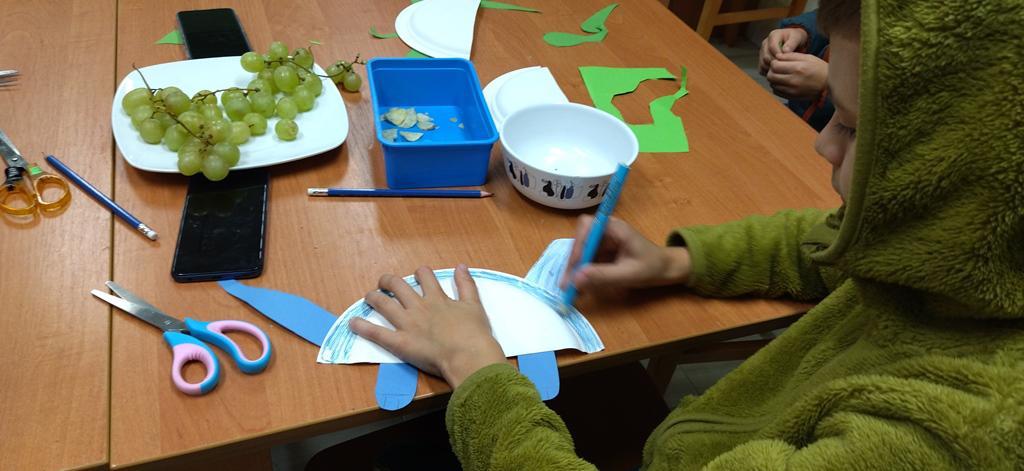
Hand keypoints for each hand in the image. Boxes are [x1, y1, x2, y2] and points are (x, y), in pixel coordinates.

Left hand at [349, 265, 506, 387]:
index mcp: (437, 299)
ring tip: (368, 296)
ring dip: (373, 297)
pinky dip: (362, 327)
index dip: (420, 273)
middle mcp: (419, 307)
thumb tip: (461, 266)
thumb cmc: (474, 334)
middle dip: (389, 281)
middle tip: (385, 283)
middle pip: (398, 286)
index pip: (425, 277)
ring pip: (384, 304)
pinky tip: (353, 323)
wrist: (468, 355)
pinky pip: (376, 332)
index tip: (419, 274)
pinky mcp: (400, 342)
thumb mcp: (475, 305)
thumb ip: (467, 285)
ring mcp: (407, 324)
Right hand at [560, 215, 690, 291]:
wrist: (665, 269)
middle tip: (566, 284)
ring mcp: (602, 241)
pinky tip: (579, 288)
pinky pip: (585, 260)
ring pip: (580, 251)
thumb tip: (576, 279)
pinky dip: (581, 274)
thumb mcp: (629, 274)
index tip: (575, 266)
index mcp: (615, 228)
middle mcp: (605, 231)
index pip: (587, 226)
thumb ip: (604, 275)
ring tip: (570, 290)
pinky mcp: (600, 252)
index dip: (578, 244)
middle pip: (580, 239)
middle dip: (572, 261)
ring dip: (574, 270)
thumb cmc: (652, 267)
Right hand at [759, 27, 808, 74]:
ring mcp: (762, 52)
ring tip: (782, 71)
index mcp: (773, 36)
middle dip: (776, 64)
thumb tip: (785, 51)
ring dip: (771, 69)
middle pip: (766, 57)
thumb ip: (792, 43)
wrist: (793, 41)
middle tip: (785, 68)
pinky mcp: (761, 60)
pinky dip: (768, 72)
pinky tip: (777, 73)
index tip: (787, 61)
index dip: (779, 56)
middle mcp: (765, 44)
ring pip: (762, 64)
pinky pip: (761, 69)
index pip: (772, 47)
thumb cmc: (795, 38)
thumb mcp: (797, 37)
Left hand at [766, 52, 828, 100]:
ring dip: (774, 79)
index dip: (774, 62)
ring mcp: (792, 90)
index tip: (778, 61)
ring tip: (781, 75)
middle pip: (771, 76)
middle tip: (777, 68)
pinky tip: (783, 82)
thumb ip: (791, 56)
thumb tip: (777, 56)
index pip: (775, 65)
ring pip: (772, 84)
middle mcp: (794, 80)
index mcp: (798, 68)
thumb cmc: (819, 69)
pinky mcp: (792, 97)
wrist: (828, 85)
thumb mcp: (808, 57)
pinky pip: (777, 92)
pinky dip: (777, 86)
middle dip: (772, 71)